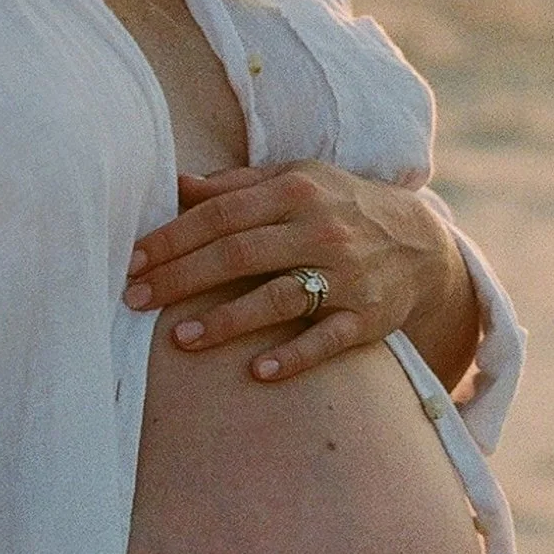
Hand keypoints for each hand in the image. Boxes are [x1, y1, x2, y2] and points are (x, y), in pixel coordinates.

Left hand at [123, 161, 478, 385]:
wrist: (421, 242)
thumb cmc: (339, 207)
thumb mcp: (296, 180)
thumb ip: (238, 186)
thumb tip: (178, 185)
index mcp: (296, 191)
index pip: (222, 215)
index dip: (174, 237)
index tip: (133, 261)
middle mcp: (321, 231)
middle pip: (240, 254)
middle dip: (182, 278)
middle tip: (135, 299)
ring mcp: (346, 276)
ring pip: (279, 298)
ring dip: (228, 320)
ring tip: (181, 339)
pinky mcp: (367, 318)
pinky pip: (326, 339)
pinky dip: (293, 356)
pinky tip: (257, 372)